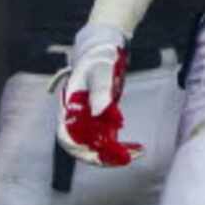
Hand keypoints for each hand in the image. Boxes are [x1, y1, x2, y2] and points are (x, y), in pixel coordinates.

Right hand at [54, 22, 140, 166]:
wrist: (105, 46)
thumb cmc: (99, 56)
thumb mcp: (101, 71)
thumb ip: (101, 91)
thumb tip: (101, 113)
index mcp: (69, 107)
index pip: (66, 137)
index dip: (79, 150)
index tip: (98, 154)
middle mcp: (77, 117)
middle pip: (83, 146)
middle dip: (102, 156)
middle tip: (126, 158)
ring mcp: (90, 118)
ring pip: (97, 145)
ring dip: (114, 154)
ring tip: (138, 153)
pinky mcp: (102, 118)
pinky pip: (109, 139)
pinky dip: (121, 146)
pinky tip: (138, 148)